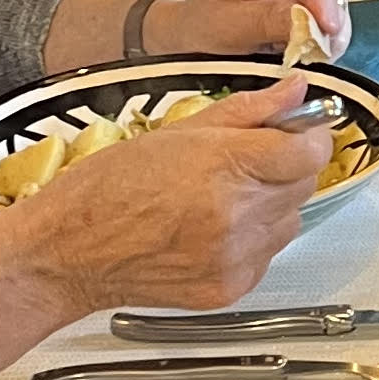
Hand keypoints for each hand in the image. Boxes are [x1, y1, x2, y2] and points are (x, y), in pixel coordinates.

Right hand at [4, 83, 334, 318]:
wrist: (69, 251)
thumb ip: (248, 111)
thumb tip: (296, 91)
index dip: (310, 136)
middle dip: (287, 167)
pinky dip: (252, 241)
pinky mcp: (230, 288)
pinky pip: (266, 256)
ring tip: (222, 198)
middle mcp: (236, 216)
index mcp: (224, 167)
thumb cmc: (107, 188)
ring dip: (271, 206)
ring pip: (291, 222)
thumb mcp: (178, 130)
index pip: (309, 151)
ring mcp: (235, 258)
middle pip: (305, 185)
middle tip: (247, 161)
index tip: (299, 130)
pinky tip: (211, 229)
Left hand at [151, 0, 351, 56]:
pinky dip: (329, 39)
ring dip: (332, 30)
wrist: (195, 39)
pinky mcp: (311, 6)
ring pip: (336, 0)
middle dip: (330, 13)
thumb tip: (309, 22)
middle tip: (322, 44)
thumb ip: (269, 20)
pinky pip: (332, 19)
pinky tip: (312, 50)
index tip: (325, 22)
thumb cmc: (203, 25)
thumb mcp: (229, 25)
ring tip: (312, 51)